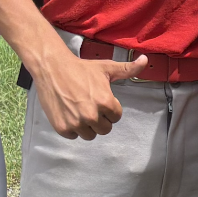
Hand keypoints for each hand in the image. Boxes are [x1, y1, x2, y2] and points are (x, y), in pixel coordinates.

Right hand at [29, 50, 146, 138]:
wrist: (52, 67)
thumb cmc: (81, 68)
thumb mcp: (106, 68)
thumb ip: (128, 69)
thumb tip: (145, 60)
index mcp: (105, 102)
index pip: (116, 117)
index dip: (110, 109)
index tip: (100, 100)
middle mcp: (91, 115)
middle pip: (105, 129)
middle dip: (100, 119)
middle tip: (90, 106)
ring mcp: (76, 123)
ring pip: (89, 135)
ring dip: (87, 126)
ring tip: (80, 110)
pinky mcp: (62, 128)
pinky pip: (73, 136)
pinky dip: (72, 127)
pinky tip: (69, 113)